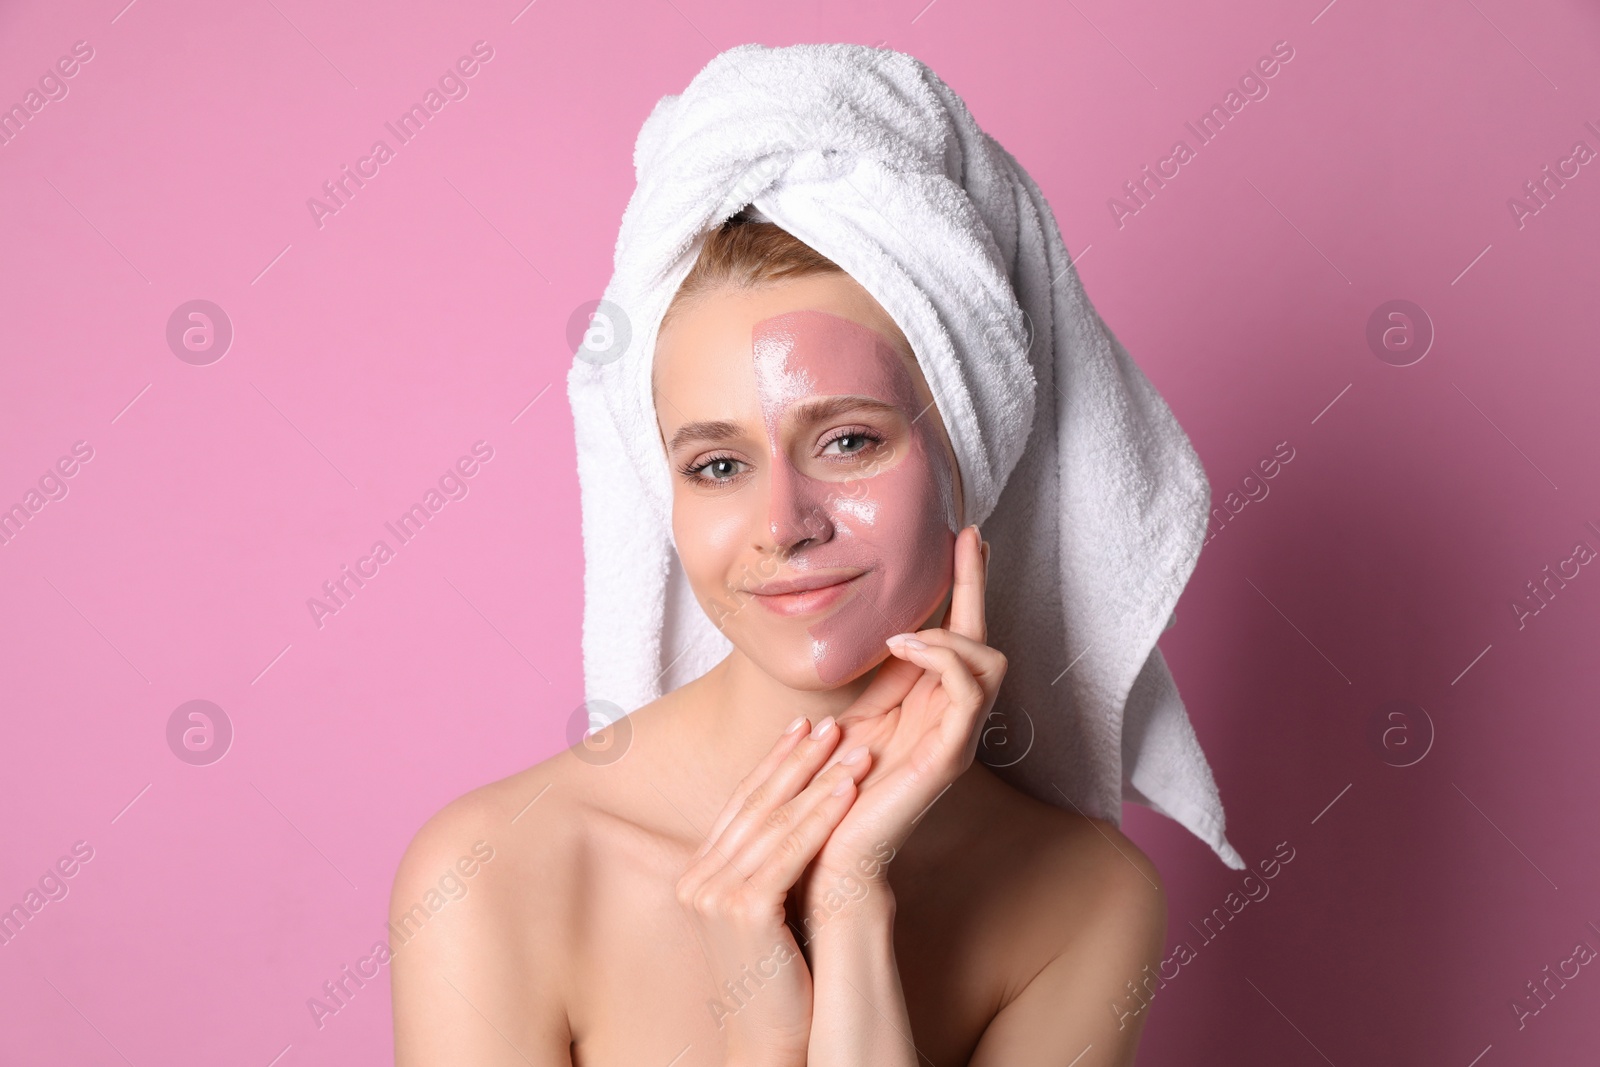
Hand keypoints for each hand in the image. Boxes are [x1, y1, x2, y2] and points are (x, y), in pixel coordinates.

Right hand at [675, 711, 874, 1064]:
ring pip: (775, 821)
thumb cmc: (782, 980)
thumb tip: (804, 813)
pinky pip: (790, 851)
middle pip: (755, 804)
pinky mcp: (743, 910)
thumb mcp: (770, 909)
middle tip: (832, 721)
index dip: (774, 762)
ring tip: (854, 746)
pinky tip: (850, 788)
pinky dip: (821, 814)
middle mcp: (697, 879)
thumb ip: (774, 864)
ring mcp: (714, 894)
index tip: (804, 726)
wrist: (770, 1043)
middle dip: (797, 757)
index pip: (742, 804)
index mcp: (700, 874)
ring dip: (818, 777)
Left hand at [794, 526, 1004, 923]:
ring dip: (952, 634)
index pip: (957, 634)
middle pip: (985, 640)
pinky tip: (904, 646)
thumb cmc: (827, 790)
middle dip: (976, 586)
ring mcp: (953, 737)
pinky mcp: (948, 757)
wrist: (821, 853)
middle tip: (965, 541)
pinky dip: (944, 659)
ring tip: (904, 632)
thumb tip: (862, 626)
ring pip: (988, 663)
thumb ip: (865, 679)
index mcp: (926, 705)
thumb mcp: (844, 714)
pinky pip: (968, 693)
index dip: (965, 584)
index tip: (963, 534)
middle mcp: (949, 718)